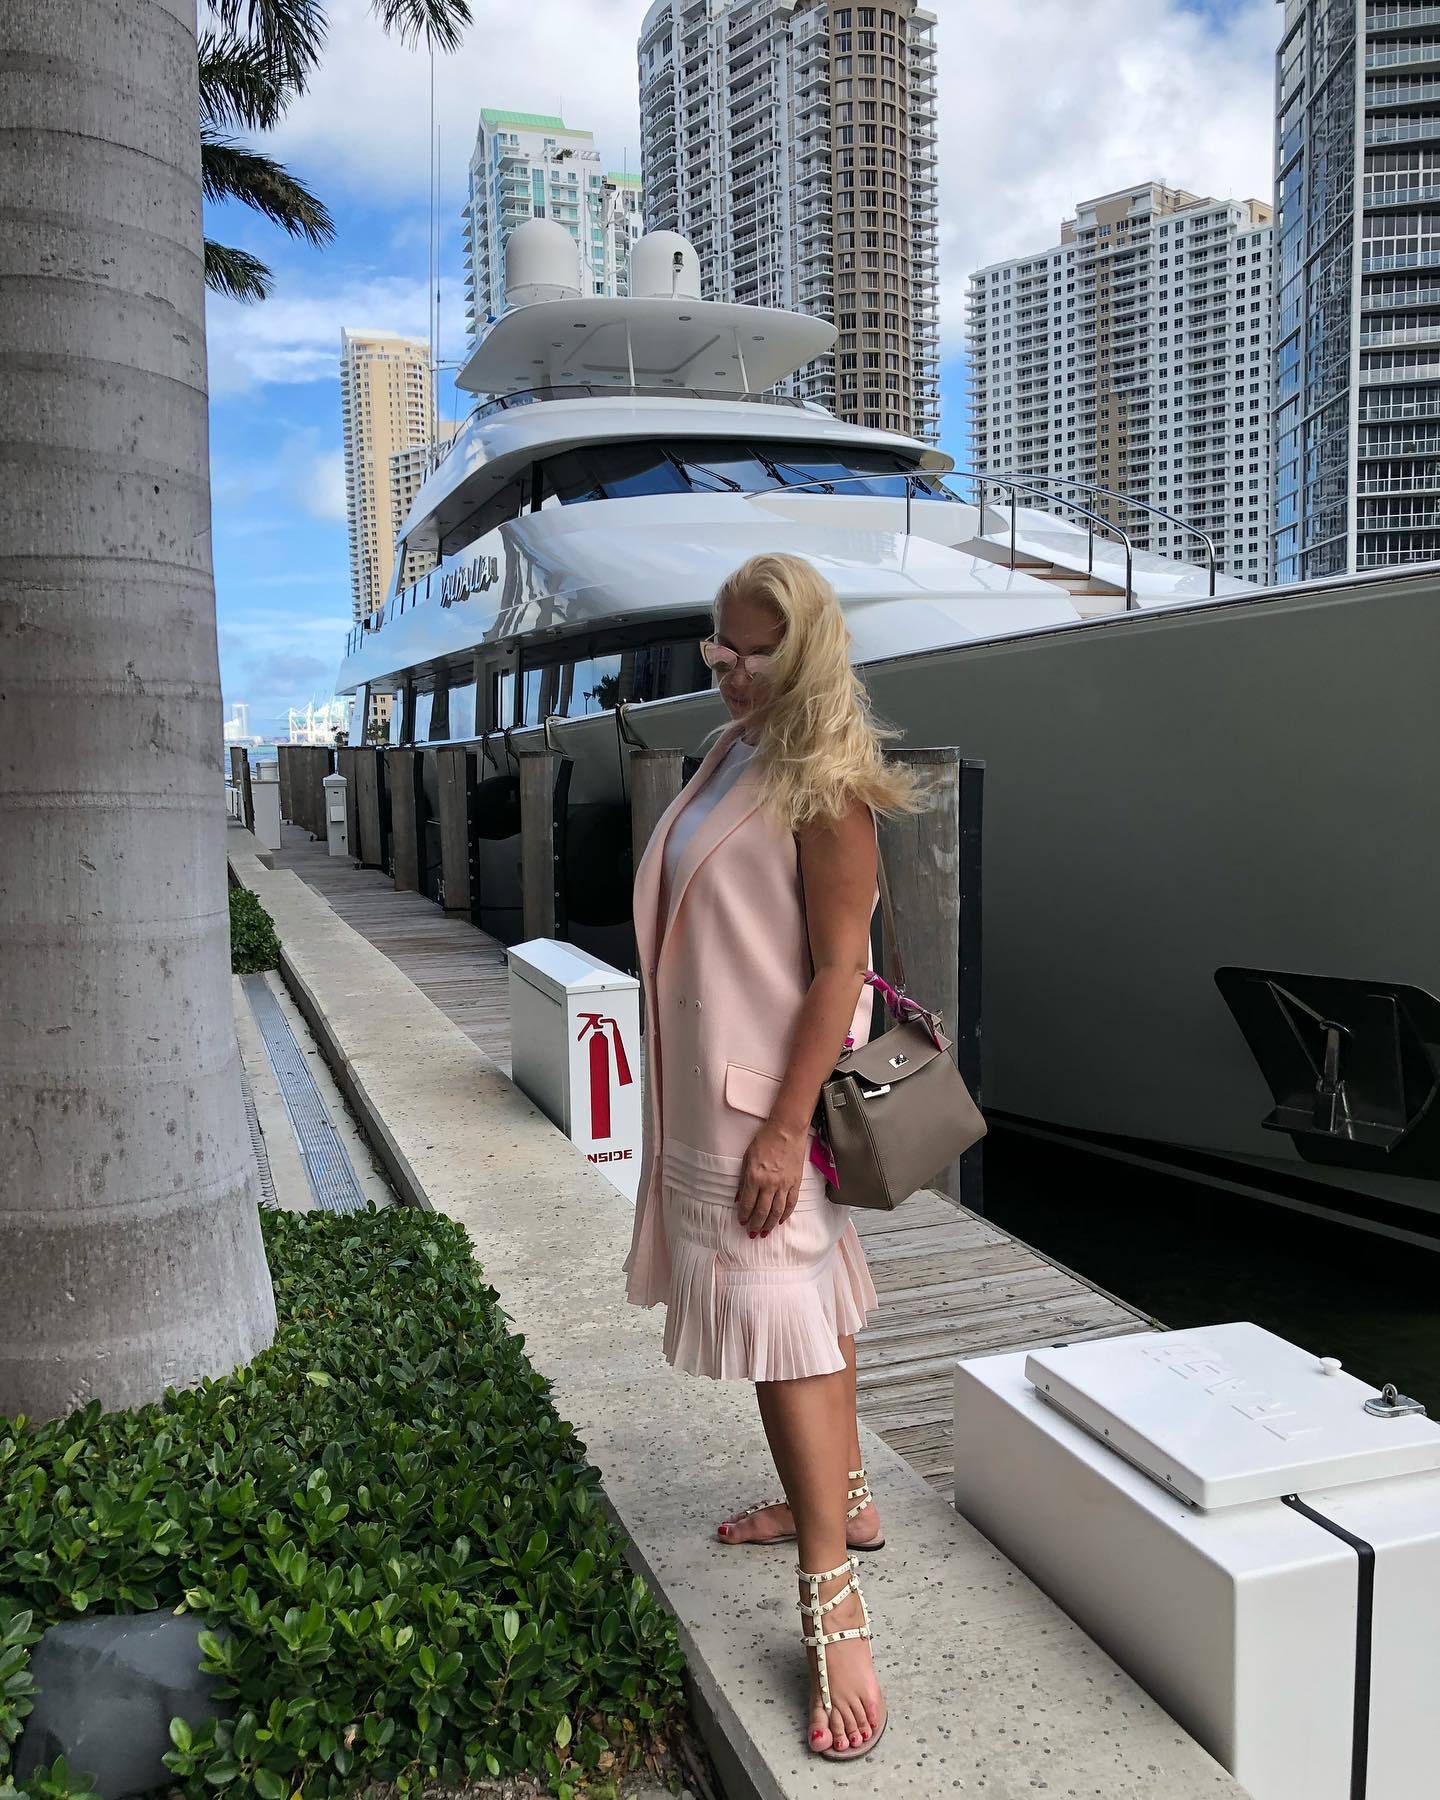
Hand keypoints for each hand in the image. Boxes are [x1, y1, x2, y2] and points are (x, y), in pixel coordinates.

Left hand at [736, 1118, 806, 1236]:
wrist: (786, 1130)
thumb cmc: (764, 1140)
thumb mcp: (747, 1158)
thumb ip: (743, 1181)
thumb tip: (739, 1199)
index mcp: (754, 1177)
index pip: (748, 1204)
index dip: (744, 1216)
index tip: (742, 1222)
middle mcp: (769, 1184)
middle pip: (762, 1211)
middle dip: (756, 1225)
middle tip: (752, 1234)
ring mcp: (784, 1184)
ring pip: (777, 1211)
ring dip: (770, 1224)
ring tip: (765, 1233)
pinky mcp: (795, 1183)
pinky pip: (791, 1203)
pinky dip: (785, 1214)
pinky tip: (780, 1221)